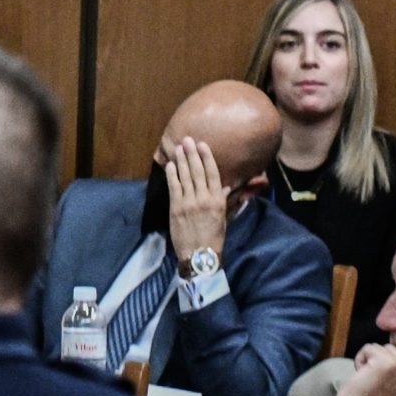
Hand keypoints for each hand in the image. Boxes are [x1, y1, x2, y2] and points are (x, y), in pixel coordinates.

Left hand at [166, 137, 227, 266]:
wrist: (199, 255)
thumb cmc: (213, 238)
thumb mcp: (223, 217)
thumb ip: (224, 200)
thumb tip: (226, 187)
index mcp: (218, 200)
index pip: (213, 174)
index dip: (207, 158)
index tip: (202, 145)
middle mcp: (204, 198)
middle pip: (197, 171)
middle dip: (192, 154)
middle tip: (187, 140)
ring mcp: (189, 203)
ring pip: (185, 177)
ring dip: (180, 161)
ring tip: (178, 148)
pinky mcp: (176, 209)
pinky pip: (174, 188)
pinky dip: (172, 175)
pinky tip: (170, 165)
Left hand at [334, 342, 395, 395]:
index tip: (384, 365)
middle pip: (395, 348)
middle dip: (380, 357)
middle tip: (373, 375)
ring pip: (382, 347)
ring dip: (369, 357)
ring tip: (367, 375)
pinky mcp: (386, 363)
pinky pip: (369, 347)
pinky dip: (360, 357)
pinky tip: (360, 371)